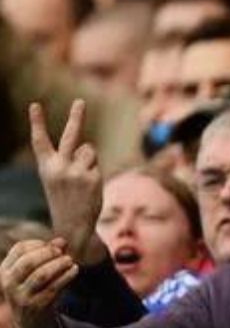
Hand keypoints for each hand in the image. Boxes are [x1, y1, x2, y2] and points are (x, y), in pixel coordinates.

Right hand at [0, 239, 77, 327]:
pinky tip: (75, 270)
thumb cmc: (35, 290)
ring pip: (41, 275)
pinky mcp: (36, 306)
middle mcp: (9, 283)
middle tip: (62, 252)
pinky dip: (66, 276)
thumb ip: (48, 255)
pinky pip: (53, 288)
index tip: (54, 246)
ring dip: (59, 264)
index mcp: (5, 270)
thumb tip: (62, 240)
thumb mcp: (35, 272)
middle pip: (28, 261)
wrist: (31, 323)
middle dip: (48, 253)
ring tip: (70, 260)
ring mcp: (21, 296)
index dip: (39, 243)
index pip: (19, 249)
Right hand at [29, 101, 105, 265]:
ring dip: (89, 160)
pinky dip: (95, 171)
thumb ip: (70, 160)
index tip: (34, 105)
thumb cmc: (66, 199)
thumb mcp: (60, 178)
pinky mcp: (92, 177)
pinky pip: (97, 163)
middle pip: (71, 136)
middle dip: (76, 117)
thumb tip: (89, 145)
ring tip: (82, 179)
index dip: (37, 122)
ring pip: (90, 150)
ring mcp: (76, 172)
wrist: (72, 225)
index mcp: (46, 167)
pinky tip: (89, 187)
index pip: (40, 141)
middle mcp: (59, 167)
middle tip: (80, 101)